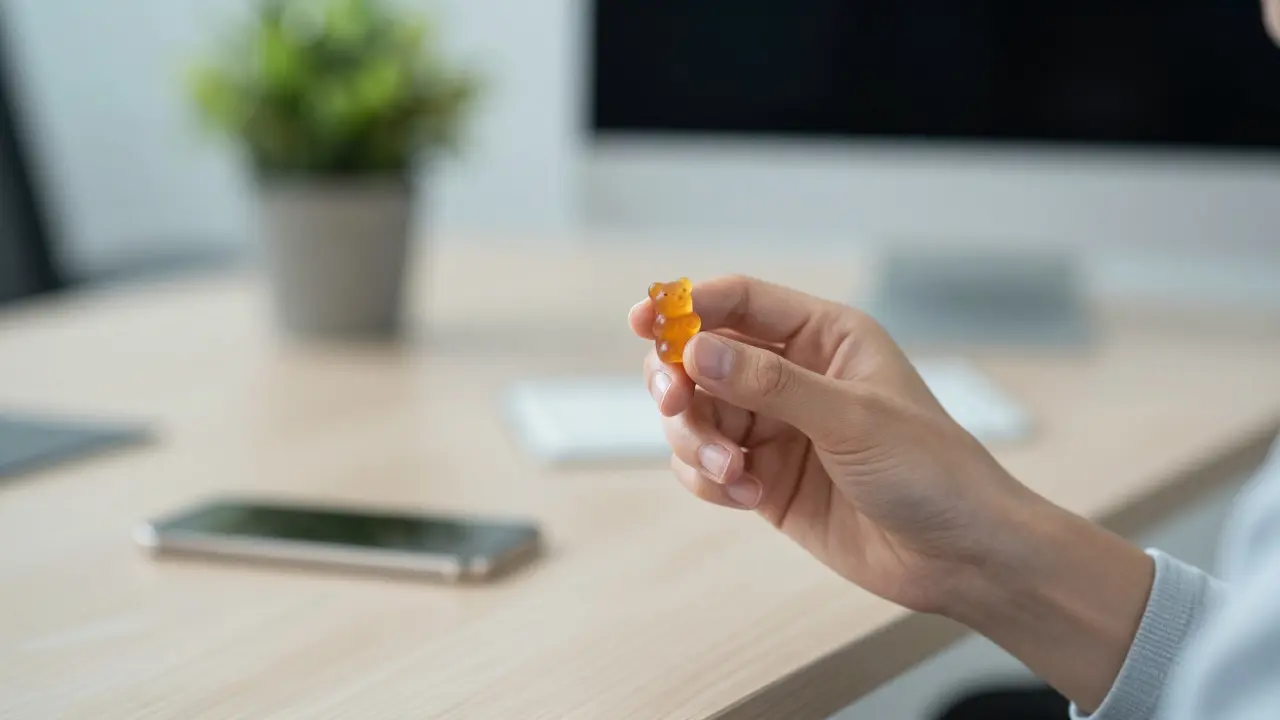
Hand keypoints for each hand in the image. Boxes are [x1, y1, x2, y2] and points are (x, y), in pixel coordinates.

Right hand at [630, 275, 1035, 612]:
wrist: (959, 556)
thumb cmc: (930, 470)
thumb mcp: (851, 417)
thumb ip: (771, 383)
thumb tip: (697, 350)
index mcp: (824, 337)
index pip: (741, 303)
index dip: (688, 305)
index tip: (645, 320)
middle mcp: (793, 376)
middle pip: (701, 360)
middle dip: (680, 382)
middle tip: (676, 403)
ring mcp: (775, 429)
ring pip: (697, 417)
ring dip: (697, 443)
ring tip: (732, 474)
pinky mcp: (763, 478)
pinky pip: (705, 467)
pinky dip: (709, 481)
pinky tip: (748, 496)